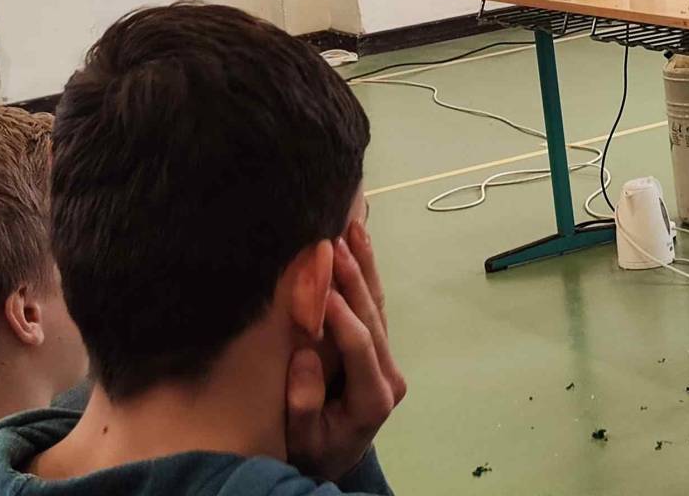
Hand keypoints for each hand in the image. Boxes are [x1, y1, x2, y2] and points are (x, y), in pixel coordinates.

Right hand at [287, 221, 407, 480]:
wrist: (332, 460)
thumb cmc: (312, 451)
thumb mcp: (302, 441)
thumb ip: (304, 405)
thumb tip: (306, 358)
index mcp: (373, 398)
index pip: (361, 347)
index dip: (342, 316)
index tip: (322, 286)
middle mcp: (387, 374)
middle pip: (373, 318)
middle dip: (355, 277)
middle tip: (337, 240)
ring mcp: (385, 359)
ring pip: (376, 306)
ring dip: (364, 266)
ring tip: (353, 228)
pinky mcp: (378, 349)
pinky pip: (371, 307)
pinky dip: (364, 274)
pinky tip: (357, 244)